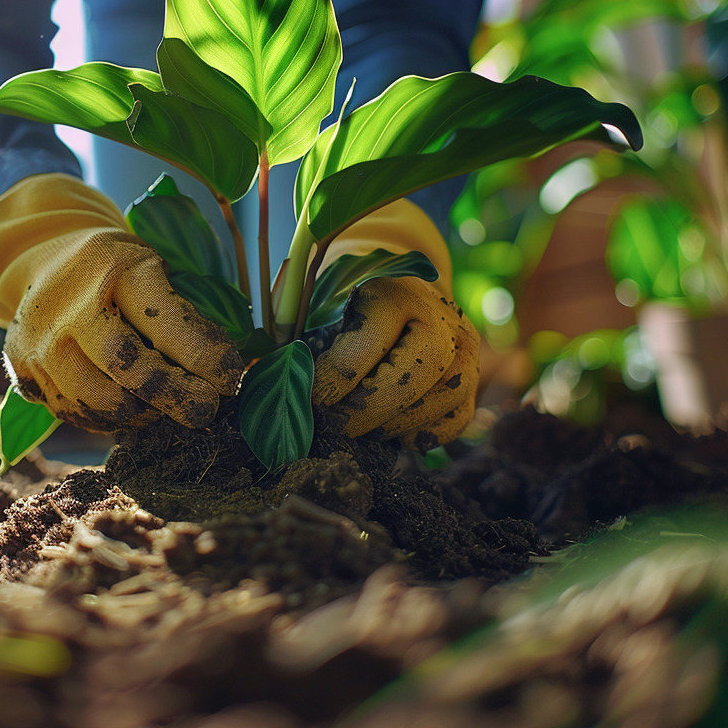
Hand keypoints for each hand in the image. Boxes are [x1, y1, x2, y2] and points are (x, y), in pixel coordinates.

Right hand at [0, 174, 243, 431]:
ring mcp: (40, 341)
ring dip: (143, 415)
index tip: (231, 379)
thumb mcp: (152, 268)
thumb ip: (183, 315)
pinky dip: (109, 420)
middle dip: (177, 397)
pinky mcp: (22, 370)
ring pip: (100, 401)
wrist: (43, 258)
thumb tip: (228, 375)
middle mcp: (71, 306)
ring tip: (165, 410)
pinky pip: (74, 413)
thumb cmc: (116, 269)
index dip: (205, 357)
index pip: (166, 324)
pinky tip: (130, 409)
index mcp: (115, 269)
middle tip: (206, 411)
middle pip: (130, 369)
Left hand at [308, 199, 479, 449]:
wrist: (402, 291)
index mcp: (395, 292)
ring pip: (435, 403)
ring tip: (356, 428)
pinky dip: (418, 436)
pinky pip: (451, 423)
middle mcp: (441, 319)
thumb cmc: (346, 304)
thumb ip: (293, 335)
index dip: (331, 381)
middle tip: (332, 427)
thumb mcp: (319, 303)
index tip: (306, 400)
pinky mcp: (472, 383)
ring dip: (390, 425)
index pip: (365, 345)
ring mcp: (465, 352)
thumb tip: (256, 379)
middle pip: (412, 376)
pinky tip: (388, 431)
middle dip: (365, 411)